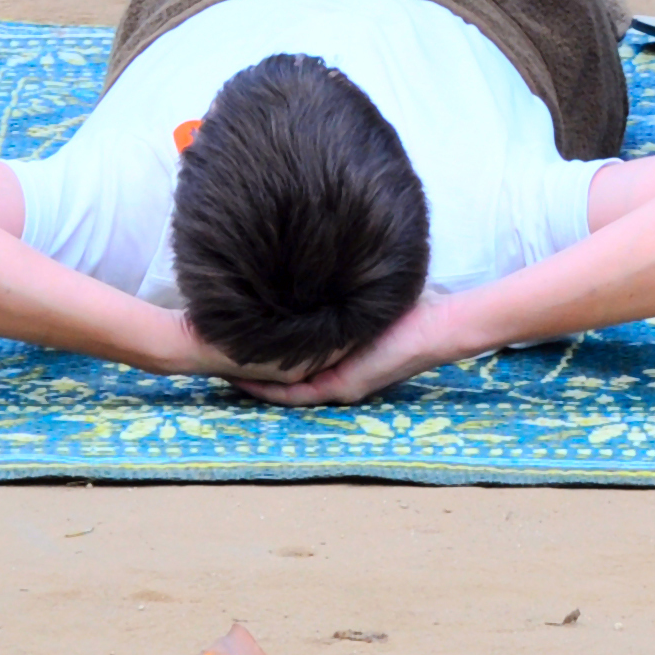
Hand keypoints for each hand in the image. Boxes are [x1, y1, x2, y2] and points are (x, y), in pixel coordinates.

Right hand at [237, 293, 476, 406]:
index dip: (263, 352)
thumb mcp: (362, 294)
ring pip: (283, 390)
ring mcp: (337, 385)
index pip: (292, 359)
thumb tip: (318, 261)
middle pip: (281, 378)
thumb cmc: (409, 307)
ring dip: (252, 381)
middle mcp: (334, 376)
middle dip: (249, 369)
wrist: (439, 326)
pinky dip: (270, 388)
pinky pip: (298, 394)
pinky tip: (243, 378)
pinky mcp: (342, 386)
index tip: (235, 337)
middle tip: (215, 358)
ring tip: (219, 369)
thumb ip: (339, 287)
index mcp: (338, 356)